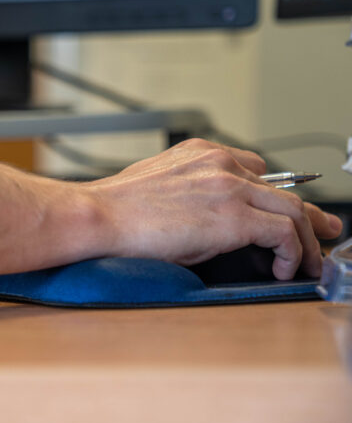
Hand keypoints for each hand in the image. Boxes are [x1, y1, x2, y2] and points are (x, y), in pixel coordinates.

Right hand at [83, 139, 341, 279]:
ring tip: (307, 263)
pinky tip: (283, 268)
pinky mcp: (235, 216)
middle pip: (281, 187)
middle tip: (324, 230)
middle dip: (307, 214)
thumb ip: (189, 196)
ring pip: (292, 209)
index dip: (271, 195)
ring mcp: (230, 187)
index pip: (253, 168)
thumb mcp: (156, 190)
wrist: (98, 216)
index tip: (280, 213)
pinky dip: (291, 252)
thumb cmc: (114, 212)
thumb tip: (204, 225)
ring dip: (306, 239)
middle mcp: (220, 163)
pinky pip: (283, 232)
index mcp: (199, 153)